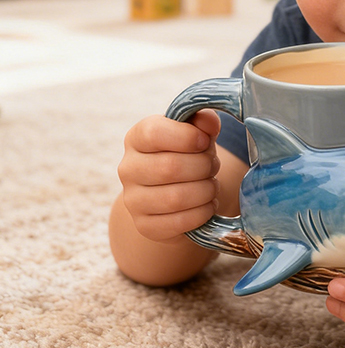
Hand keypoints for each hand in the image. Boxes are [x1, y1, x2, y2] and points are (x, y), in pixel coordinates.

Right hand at [117, 109, 220, 243]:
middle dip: (204, 166)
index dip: (187, 136)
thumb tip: (210, 121)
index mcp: (137, 138)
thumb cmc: (187, 152)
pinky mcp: (145, 226)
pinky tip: (207, 204)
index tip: (205, 141)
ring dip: (206, 190)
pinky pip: (179, 222)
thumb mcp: (196, 131)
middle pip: (170, 168)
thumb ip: (203, 121)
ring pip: (176, 198)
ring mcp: (133, 200)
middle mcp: (128, 169)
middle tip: (213, 166)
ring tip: (211, 185)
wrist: (175, 189)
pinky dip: (203, 213)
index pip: (154, 133)